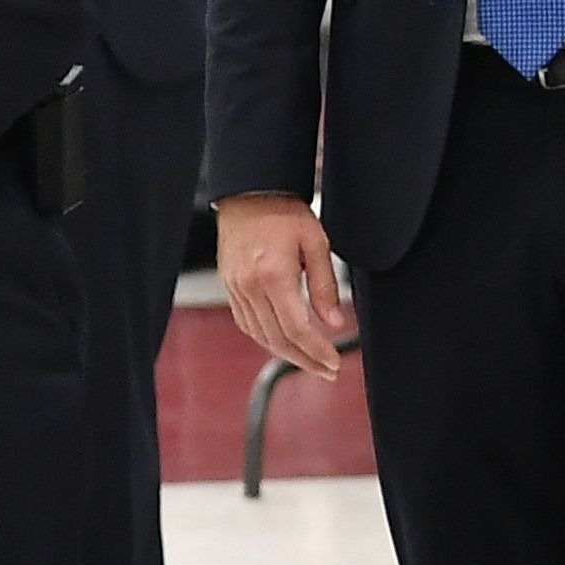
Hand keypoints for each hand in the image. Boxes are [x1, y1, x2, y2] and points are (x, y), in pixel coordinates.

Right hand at [214, 192, 352, 376]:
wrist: (249, 192)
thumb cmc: (285, 213)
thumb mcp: (316, 244)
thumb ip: (326, 287)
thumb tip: (335, 324)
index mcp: (274, 275)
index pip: (297, 329)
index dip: (317, 352)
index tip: (334, 364)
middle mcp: (250, 285)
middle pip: (278, 339)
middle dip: (305, 360)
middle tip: (327, 372)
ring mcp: (236, 287)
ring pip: (260, 335)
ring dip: (286, 354)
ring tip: (310, 362)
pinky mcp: (230, 286)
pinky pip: (247, 323)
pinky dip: (266, 338)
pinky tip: (284, 343)